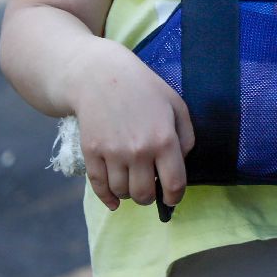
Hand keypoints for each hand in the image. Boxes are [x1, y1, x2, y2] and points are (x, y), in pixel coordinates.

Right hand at [67, 41, 194, 212]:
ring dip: (128, 193)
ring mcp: (112, 153)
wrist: (100, 76)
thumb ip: (186, 138)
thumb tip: (180, 166)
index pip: (174, 184)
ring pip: (122, 192)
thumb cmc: (144, 89)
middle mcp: (138, 150)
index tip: (172, 198)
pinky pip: (99, 187)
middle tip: (150, 187)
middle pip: (144, 194)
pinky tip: (114, 200)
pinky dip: (107, 198)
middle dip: (149, 196)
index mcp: (164, 139)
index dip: (175, 197)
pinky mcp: (91, 152)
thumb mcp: (176, 106)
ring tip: (132, 181)